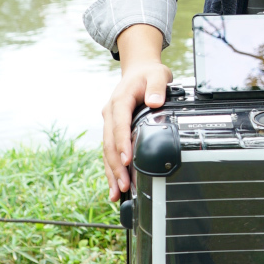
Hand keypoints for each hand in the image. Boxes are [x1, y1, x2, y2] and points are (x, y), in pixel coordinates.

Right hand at [102, 25, 170, 201]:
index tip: (127, 159)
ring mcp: (110, 123)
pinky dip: (111, 170)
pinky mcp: (113, 131)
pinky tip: (115, 187)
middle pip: (110, 142)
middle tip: (124, 185)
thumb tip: (155, 102)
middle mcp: (111, 113)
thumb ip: (157, 88)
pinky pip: (109, 152)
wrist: (138, 70)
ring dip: (112, 172)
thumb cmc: (148, 74)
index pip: (119, 124)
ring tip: (117, 192)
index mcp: (120, 100)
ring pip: (106, 151)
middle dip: (116, 166)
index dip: (122, 143)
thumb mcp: (157, 75)